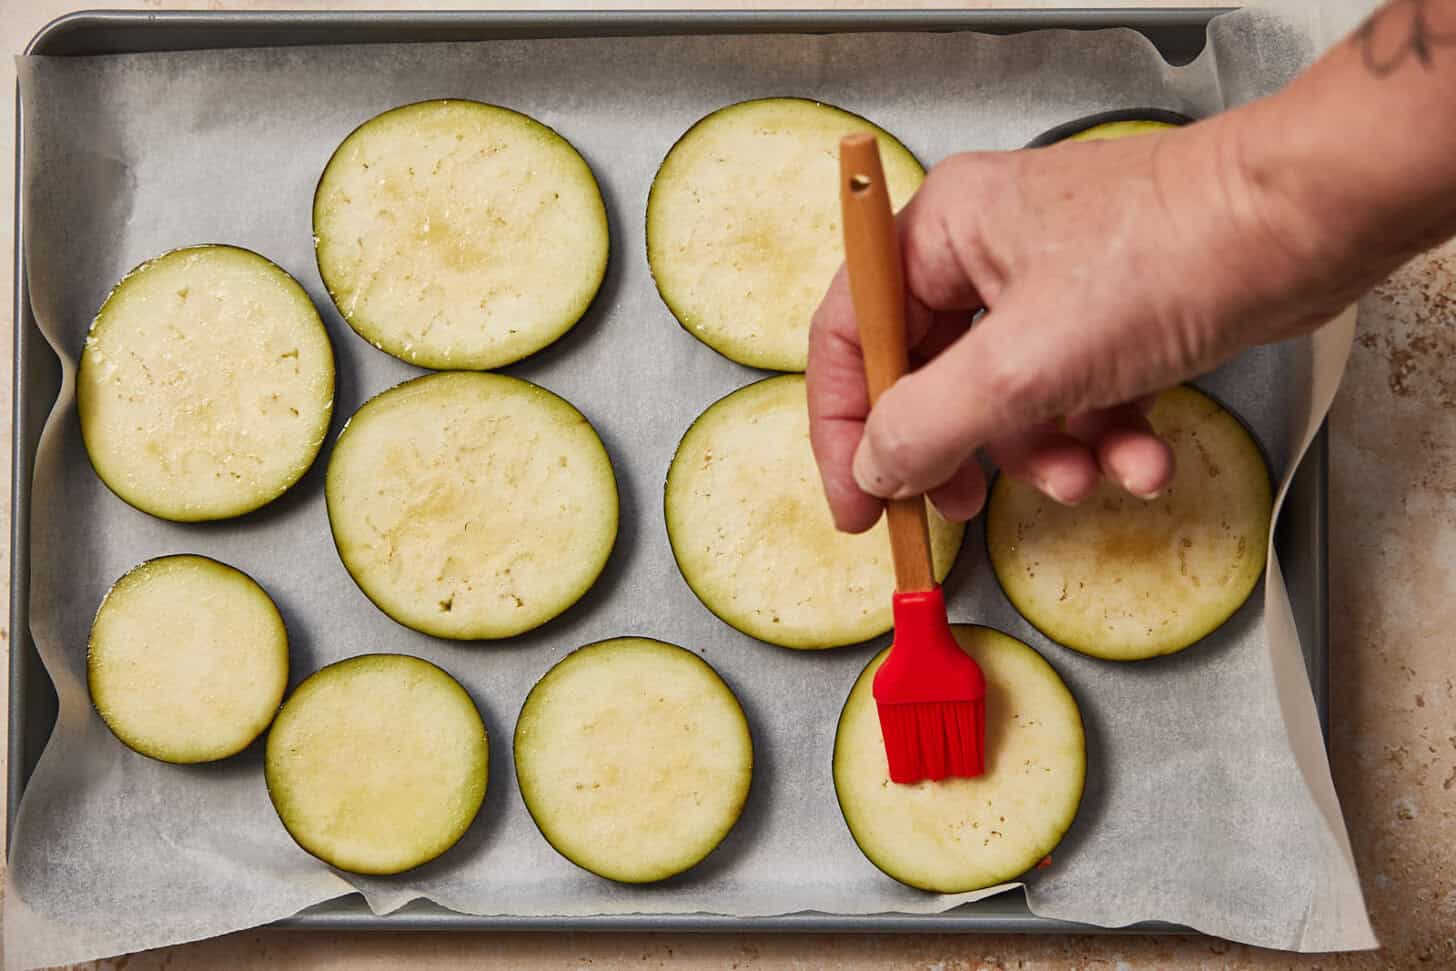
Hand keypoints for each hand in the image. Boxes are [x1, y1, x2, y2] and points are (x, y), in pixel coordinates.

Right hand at [808, 112, 1347, 532]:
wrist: (1309, 224)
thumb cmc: (1168, 256)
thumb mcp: (1025, 361)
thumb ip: (930, 424)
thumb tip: (876, 469)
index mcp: (940, 233)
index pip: (849, 335)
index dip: (841, 428)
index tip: (857, 505)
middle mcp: (983, 252)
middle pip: (927, 376)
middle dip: (956, 451)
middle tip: (961, 505)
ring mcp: (1049, 285)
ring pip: (1006, 398)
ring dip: (1042, 455)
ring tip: (1085, 478)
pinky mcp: (1109, 317)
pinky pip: (1074, 395)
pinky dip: (1101, 439)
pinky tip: (1141, 462)